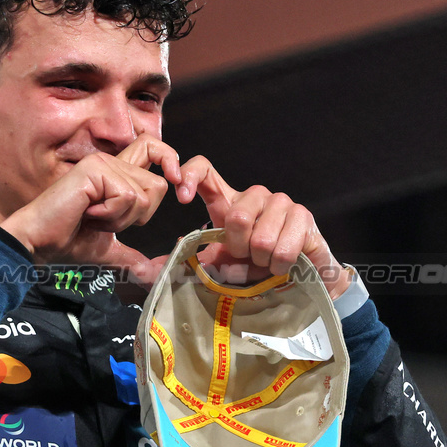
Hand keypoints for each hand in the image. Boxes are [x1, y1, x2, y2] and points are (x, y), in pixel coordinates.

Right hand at [1, 135, 180, 273]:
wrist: (39, 243)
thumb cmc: (67, 241)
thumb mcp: (109, 248)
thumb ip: (132, 257)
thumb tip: (151, 275)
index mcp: (116, 173)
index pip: (152, 148)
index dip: (170, 160)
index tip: (176, 183)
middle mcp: (111, 161)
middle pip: (158, 185)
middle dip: (138, 216)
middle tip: (105, 220)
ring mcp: (102, 163)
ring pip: (144, 195)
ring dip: (121, 218)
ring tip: (92, 216)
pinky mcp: (95, 169)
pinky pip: (127, 197)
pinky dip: (111, 215)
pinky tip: (87, 213)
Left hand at [174, 156, 351, 298]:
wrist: (299, 277)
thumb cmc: (255, 267)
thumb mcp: (217, 264)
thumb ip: (186, 263)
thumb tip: (144, 272)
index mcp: (228, 200)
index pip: (204, 169)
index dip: (189, 175)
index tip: (181, 197)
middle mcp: (253, 195)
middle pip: (236, 216)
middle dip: (239, 249)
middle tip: (247, 257)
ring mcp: (280, 202)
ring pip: (259, 237)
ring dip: (260, 262)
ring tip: (266, 263)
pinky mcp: (302, 215)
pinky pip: (281, 248)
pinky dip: (278, 267)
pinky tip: (283, 265)